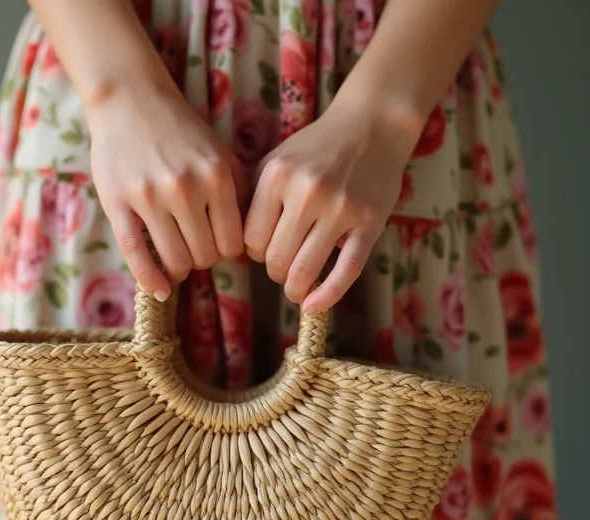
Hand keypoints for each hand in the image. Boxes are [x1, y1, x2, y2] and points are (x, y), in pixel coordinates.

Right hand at [87, 87, 246, 299]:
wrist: (131, 99)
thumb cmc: (182, 132)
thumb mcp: (221, 156)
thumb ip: (238, 198)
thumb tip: (247, 251)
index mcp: (216, 176)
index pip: (231, 244)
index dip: (226, 252)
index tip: (216, 245)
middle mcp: (185, 188)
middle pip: (204, 256)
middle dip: (202, 258)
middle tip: (194, 247)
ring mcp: (149, 197)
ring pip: (175, 261)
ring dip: (179, 268)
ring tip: (176, 256)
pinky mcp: (118, 204)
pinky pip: (136, 255)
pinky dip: (150, 280)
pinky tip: (159, 291)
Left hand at [243, 97, 415, 314]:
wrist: (371, 126)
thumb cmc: (315, 150)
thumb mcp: (274, 162)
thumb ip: (252, 201)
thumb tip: (234, 250)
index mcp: (277, 176)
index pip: (251, 240)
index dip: (254, 254)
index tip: (264, 250)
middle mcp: (308, 191)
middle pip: (276, 259)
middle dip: (275, 272)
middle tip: (281, 269)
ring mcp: (341, 208)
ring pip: (305, 269)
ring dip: (295, 288)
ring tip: (295, 288)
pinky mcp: (369, 222)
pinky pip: (347, 270)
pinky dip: (328, 295)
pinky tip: (313, 308)